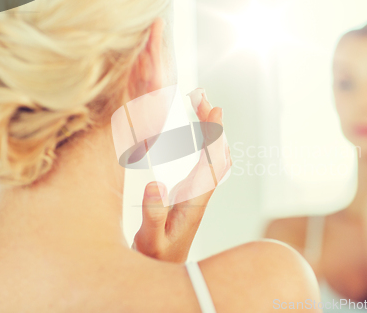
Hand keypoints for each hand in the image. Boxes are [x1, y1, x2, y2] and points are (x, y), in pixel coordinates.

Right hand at [132, 88, 231, 262]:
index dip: (213, 137)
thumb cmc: (158, 255)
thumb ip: (153, 215)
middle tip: (203, 98)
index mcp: (195, 201)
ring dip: (209, 130)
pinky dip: (204, 141)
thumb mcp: (151, 239)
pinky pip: (204, 161)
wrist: (166, 268)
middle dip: (212, 125)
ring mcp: (198, 191)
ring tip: (201, 105)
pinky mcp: (191, 191)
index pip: (210, 163)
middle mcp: (201, 193)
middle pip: (215, 153)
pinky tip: (199, 130)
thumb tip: (155, 185)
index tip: (215, 112)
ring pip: (212, 156)